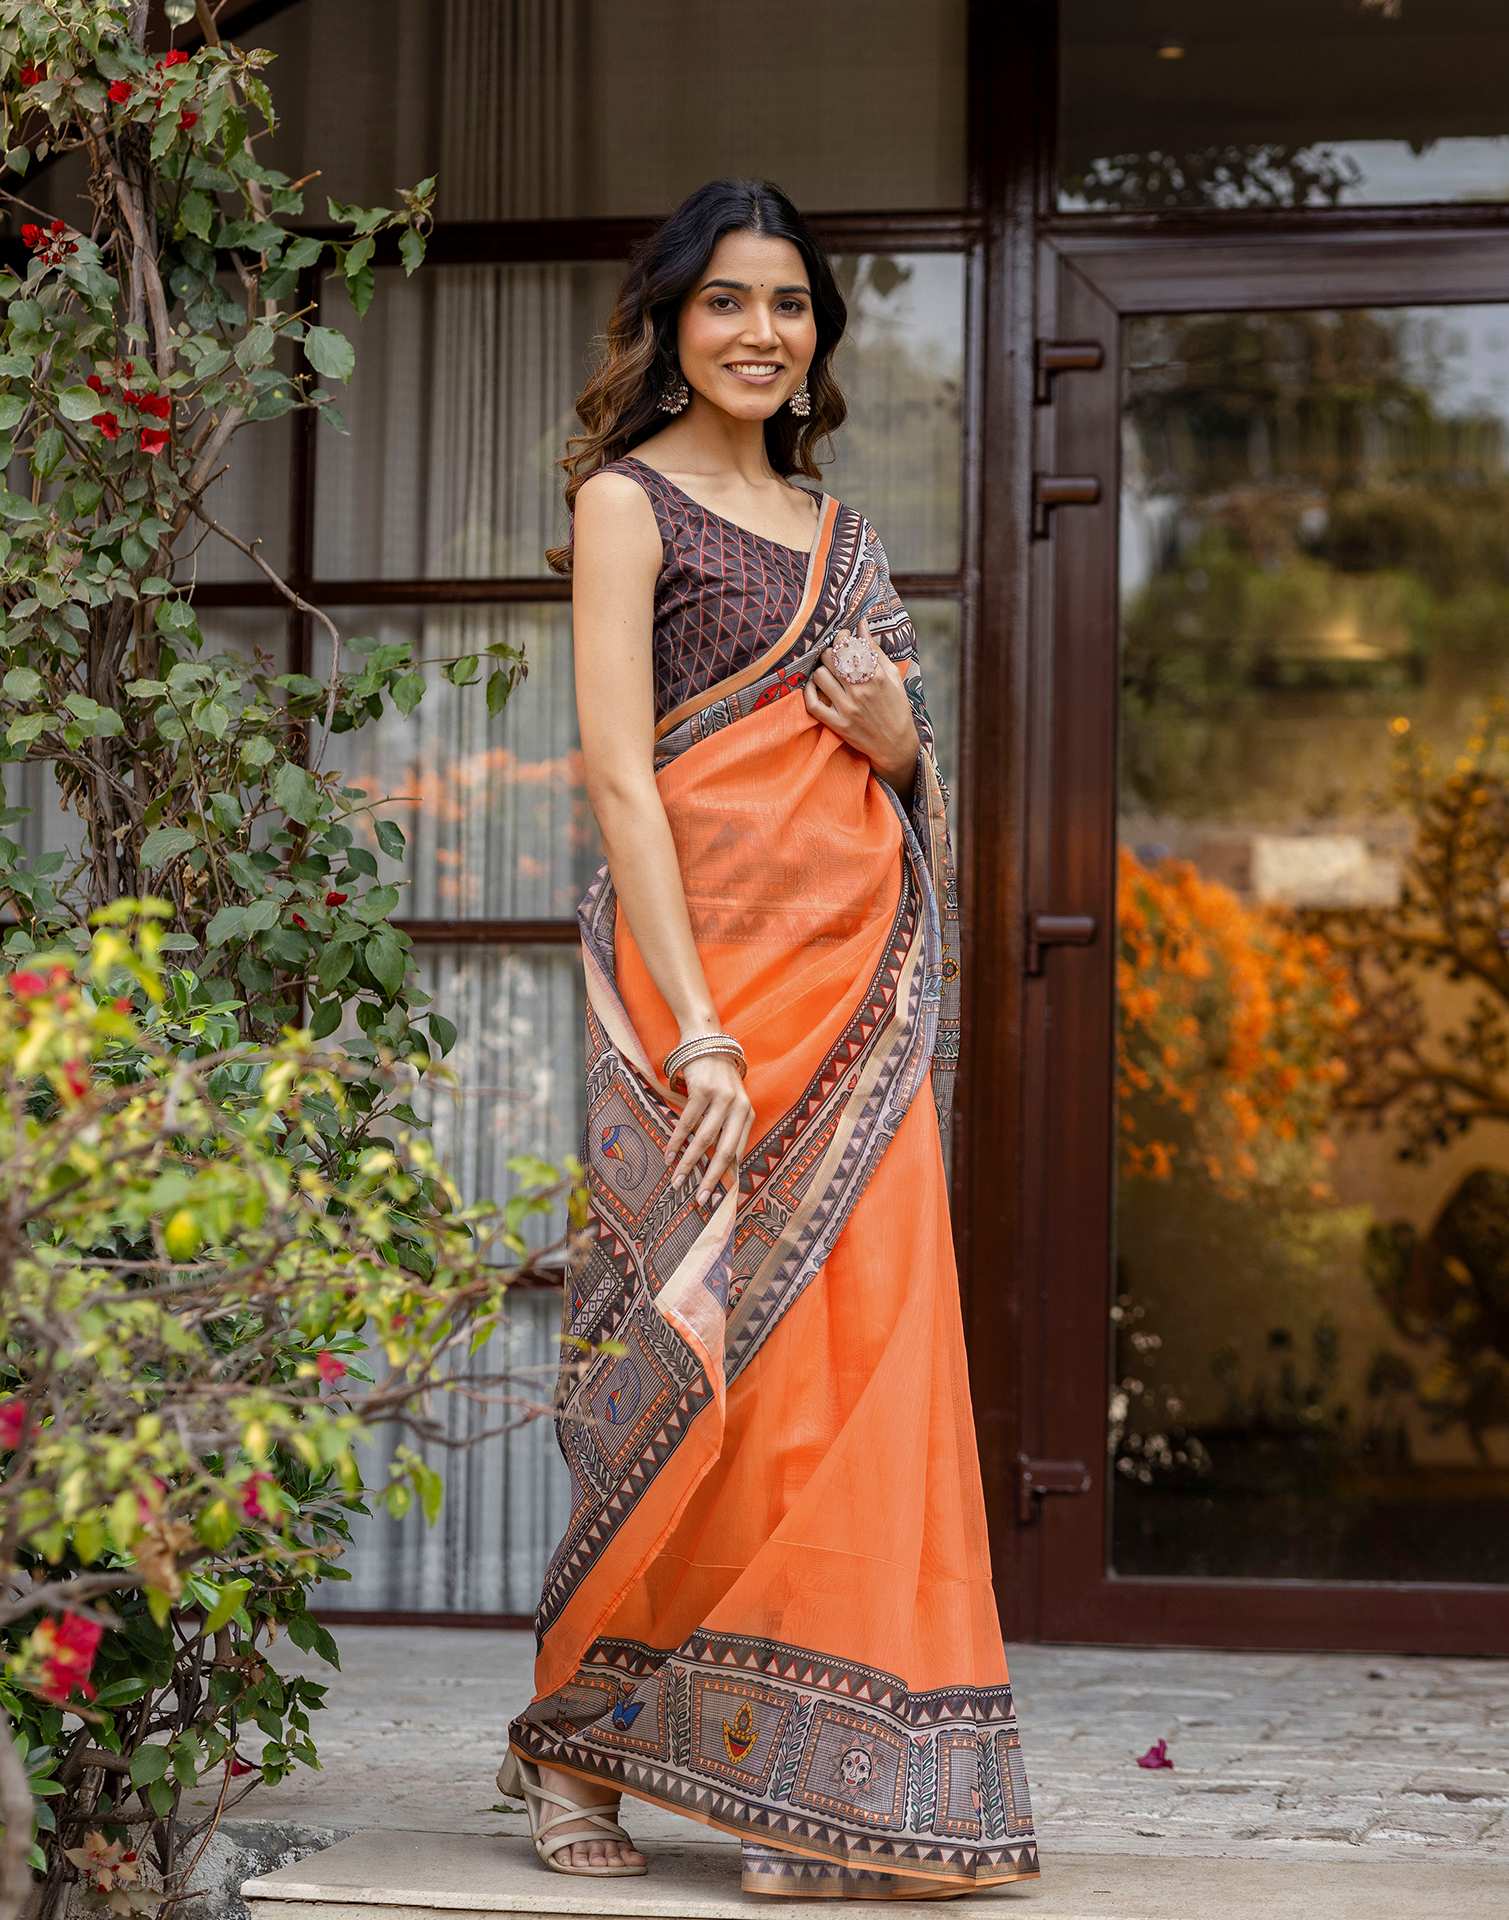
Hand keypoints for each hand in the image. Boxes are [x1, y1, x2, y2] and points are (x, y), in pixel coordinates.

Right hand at [663, 1050, 753, 1207]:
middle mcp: (739, 1107)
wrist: (706, 1041)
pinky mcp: (702, 1090)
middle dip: (711, 1178)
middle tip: (700, 1199)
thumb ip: (727, 1127)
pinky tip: (668, 1155)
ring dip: (688, 1163)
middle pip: (724, 1150)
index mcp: (748, 1114)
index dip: (728, 1176)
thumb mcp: (730, 1102)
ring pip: (703, 1139)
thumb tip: (721, 1165)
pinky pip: (687, 1122)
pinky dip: (676, 1141)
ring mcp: (721, 1098)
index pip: (738, 1152)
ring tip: (678, 1181)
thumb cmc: (716, 1078)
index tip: (717, 1197)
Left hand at [804, 617, 917, 787]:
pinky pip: (813, 703)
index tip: (841, 638)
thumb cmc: (896, 707)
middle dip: (829, 653)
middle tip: (833, 657)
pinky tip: (815, 687)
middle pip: (830, 658)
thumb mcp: (892, 675)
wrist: (896, 744)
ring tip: (828, 674)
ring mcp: (847, 708)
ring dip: (821, 671)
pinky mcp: (838, 724)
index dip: (840, 638)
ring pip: (820, 676)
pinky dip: (809, 691)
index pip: (848, 646)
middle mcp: (861, 690)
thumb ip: (875, 650)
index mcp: (876, 676)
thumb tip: (862, 624)